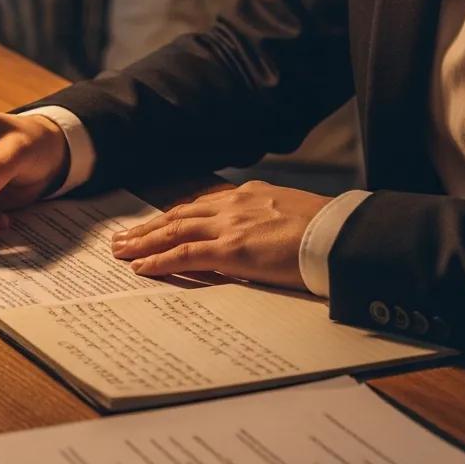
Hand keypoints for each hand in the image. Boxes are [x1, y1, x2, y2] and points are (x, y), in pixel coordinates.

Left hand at [111, 181, 330, 291]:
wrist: (343, 235)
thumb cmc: (327, 229)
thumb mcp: (290, 211)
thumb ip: (265, 217)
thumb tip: (256, 231)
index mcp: (248, 195)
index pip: (199, 206)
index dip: (172, 217)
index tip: (154, 225)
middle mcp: (233, 204)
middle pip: (178, 215)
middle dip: (148, 228)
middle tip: (123, 238)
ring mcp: (230, 226)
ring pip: (174, 231)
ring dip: (144, 242)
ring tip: (121, 252)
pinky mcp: (231, 250)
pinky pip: (184, 254)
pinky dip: (159, 261)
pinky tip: (141, 267)